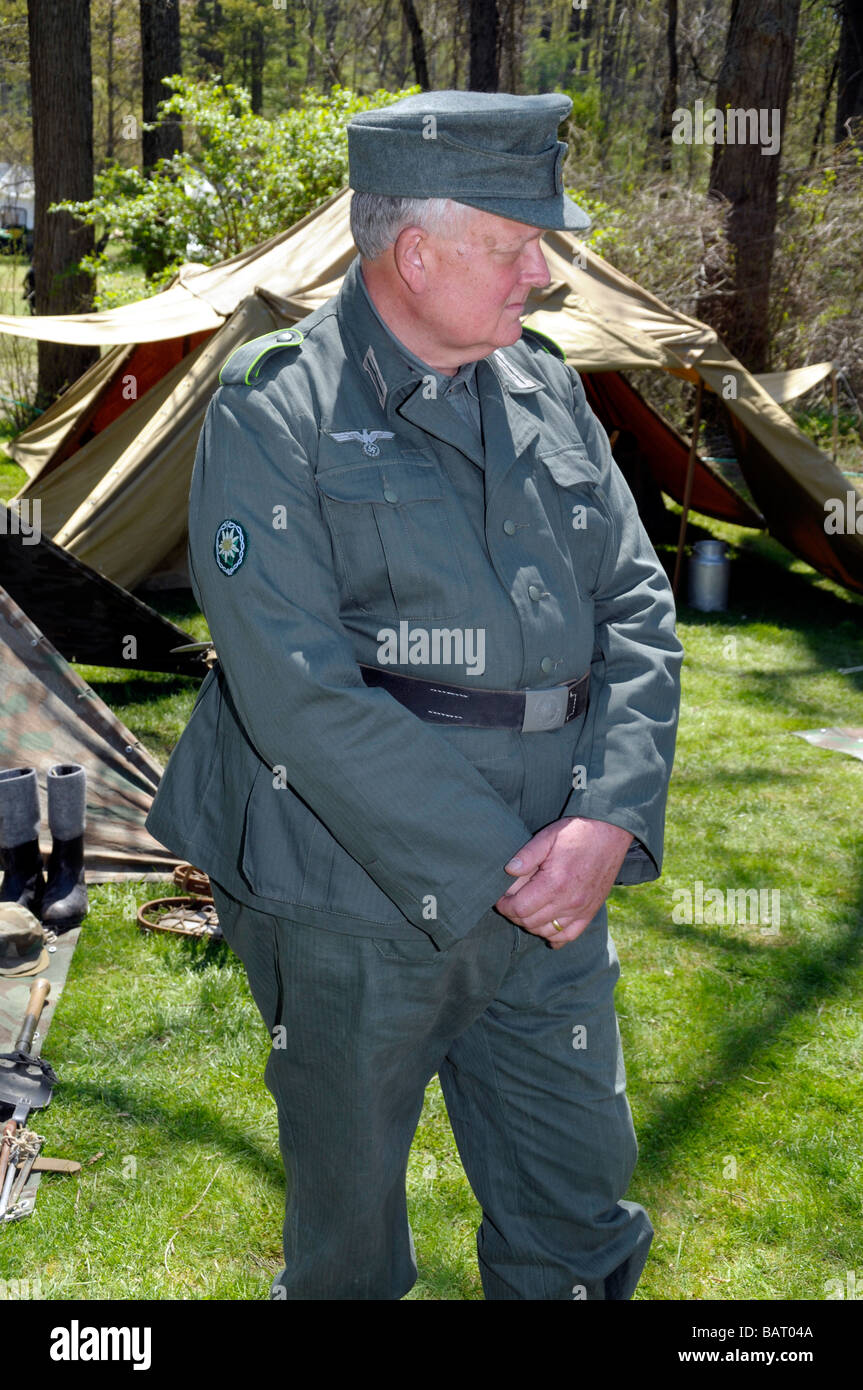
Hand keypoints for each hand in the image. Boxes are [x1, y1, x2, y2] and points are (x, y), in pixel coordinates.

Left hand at [494, 817, 633, 948]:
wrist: (611, 832)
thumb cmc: (577, 832)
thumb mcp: (548, 836)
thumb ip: (527, 855)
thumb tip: (508, 870)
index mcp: (555, 883)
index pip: (520, 908)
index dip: (504, 906)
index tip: (499, 899)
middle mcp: (569, 901)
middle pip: (530, 922)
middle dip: (514, 915)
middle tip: (509, 903)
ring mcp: (581, 909)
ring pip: (547, 931)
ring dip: (531, 925)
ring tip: (525, 910)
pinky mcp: (590, 911)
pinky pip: (569, 935)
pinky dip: (555, 937)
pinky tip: (545, 929)